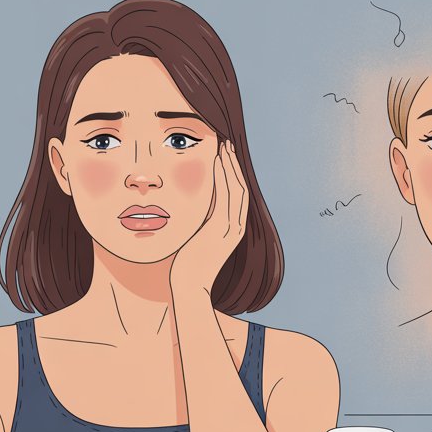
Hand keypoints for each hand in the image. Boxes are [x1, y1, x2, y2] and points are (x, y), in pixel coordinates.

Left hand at [170, 140, 248, 297]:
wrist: (190, 287)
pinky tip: (217, 162)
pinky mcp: (221, 230)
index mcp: (233, 229)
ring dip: (230, 166)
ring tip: (224, 147)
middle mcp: (237, 228)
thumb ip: (205, 221)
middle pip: (241, 188)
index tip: (227, 155)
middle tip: (227, 144)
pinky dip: (223, 176)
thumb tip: (201, 203)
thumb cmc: (190, 266)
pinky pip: (225, 197)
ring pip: (236, 189)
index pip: (238, 195)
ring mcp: (230, 229)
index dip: (235, 173)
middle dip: (234, 165)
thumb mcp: (200, 237)